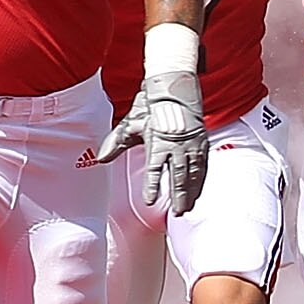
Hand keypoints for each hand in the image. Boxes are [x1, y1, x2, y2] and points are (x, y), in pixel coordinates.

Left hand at [92, 71, 209, 215]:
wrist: (174, 91)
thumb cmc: (150, 109)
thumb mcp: (130, 124)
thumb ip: (116, 143)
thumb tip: (101, 158)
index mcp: (158, 140)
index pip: (154, 167)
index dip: (152, 185)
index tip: (149, 201)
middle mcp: (177, 144)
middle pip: (178, 175)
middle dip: (178, 196)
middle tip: (177, 213)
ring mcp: (192, 145)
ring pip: (192, 174)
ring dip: (190, 193)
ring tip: (186, 208)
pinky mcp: (201, 144)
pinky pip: (202, 167)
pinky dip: (200, 182)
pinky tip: (197, 193)